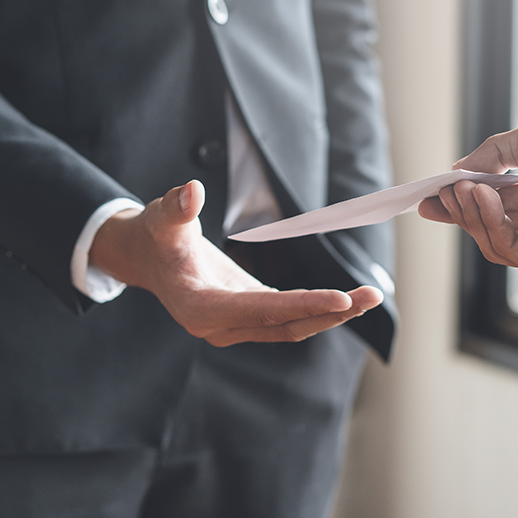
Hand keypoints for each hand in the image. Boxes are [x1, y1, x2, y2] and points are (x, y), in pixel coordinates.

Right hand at [90, 180, 382, 345]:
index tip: (341, 299)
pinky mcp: (247, 316)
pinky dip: (317, 309)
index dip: (303, 304)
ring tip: (370, 297)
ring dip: (331, 314)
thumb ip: (176, 208)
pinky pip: (288, 318)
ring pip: (291, 326)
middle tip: (370, 297)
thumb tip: (191, 191)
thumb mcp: (161, 217)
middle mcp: (219, 327)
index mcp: (200, 308)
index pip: (262, 309)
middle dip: (330, 313)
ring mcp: (235, 326)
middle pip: (285, 325)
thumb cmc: (156, 235)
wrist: (147, 257)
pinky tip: (347, 300)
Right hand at [419, 118, 517, 286]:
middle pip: (486, 223)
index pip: (493, 201)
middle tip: (437, 195)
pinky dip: (491, 224)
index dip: (461, 198)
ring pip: (491, 239)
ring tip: (464, 190)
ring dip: (472, 213)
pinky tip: (485, 199)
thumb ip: (495, 153)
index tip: (431, 193)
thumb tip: (459, 170)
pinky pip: (508, 249)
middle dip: (458, 208)